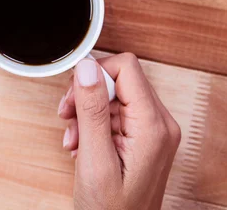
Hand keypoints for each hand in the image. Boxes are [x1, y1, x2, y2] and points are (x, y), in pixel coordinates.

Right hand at [58, 54, 180, 209]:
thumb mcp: (95, 161)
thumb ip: (92, 111)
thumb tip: (87, 67)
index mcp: (153, 126)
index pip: (126, 67)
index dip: (96, 73)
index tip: (75, 93)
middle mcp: (159, 124)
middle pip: (120, 79)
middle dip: (88, 94)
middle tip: (67, 113)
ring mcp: (153, 132)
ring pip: (114, 96)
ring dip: (86, 111)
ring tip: (72, 137)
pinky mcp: (144, 139)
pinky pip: (116, 114)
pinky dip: (93, 124)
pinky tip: (80, 144)